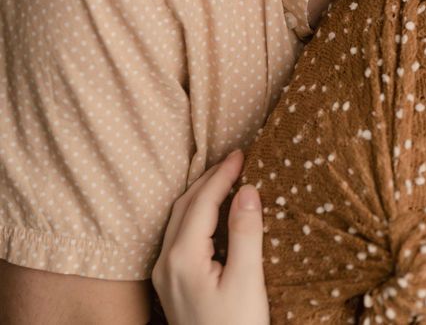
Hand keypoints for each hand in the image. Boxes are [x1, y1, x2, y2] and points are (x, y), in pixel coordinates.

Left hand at [152, 150, 268, 324]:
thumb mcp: (247, 280)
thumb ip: (245, 233)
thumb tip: (247, 190)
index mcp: (182, 258)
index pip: (202, 202)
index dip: (222, 174)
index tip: (243, 153)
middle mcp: (166, 263)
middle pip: (184, 206)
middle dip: (209, 178)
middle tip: (236, 158)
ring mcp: (165, 275)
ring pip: (179, 220)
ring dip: (202, 194)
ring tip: (227, 178)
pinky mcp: (172, 284)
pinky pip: (181, 236)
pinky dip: (198, 214)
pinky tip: (215, 214)